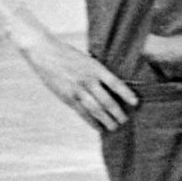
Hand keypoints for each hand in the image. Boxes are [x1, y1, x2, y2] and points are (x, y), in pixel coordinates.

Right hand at [15, 27, 136, 131]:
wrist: (45, 53)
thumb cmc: (69, 55)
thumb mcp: (87, 59)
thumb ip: (98, 72)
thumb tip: (113, 86)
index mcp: (95, 67)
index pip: (115, 83)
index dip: (126, 94)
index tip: (136, 102)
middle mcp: (87, 79)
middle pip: (106, 101)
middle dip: (117, 113)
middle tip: (125, 120)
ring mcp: (77, 90)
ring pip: (95, 109)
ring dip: (106, 120)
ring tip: (114, 127)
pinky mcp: (67, 97)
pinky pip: (82, 113)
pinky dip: (91, 121)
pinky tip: (98, 127)